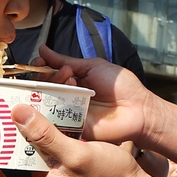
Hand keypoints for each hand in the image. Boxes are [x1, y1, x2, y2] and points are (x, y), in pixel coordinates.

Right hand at [35, 47, 162, 145]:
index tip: (38, 60)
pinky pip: (55, 118)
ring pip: (47, 100)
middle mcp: (67, 96)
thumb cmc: (120, 87)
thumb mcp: (92, 66)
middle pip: (44, 87)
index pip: (48, 74)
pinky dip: (56, 106)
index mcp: (72, 81)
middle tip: (65, 73)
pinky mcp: (71, 126)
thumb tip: (44, 49)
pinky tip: (66, 97)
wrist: (137, 108)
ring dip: (55, 88)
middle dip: (48, 76)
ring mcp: (68, 112)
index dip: (41, 67)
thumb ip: (66, 60)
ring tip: (71, 81)